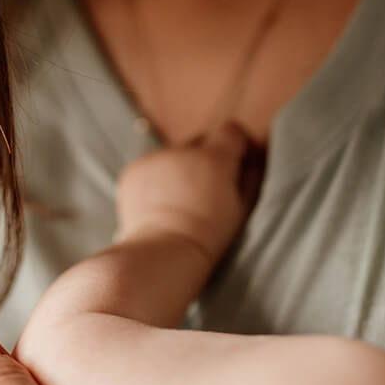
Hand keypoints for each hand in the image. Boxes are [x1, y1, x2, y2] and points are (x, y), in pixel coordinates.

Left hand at [116, 124, 260, 262]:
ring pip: (173, 156)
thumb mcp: (241, 209)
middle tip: (204, 193)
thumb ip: (250, 177)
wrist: (163, 254)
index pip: (231, 131)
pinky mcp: (133, 170)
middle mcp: (183, 151)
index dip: (234, 147)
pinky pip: (150, 168)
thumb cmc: (209, 237)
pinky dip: (154, 181)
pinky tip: (158, 207)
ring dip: (178, 171)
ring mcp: (154, 159)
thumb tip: (251, 160)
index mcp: (214, 158)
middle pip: (199, 143)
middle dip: (204, 160)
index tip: (234, 165)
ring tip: (179, 205)